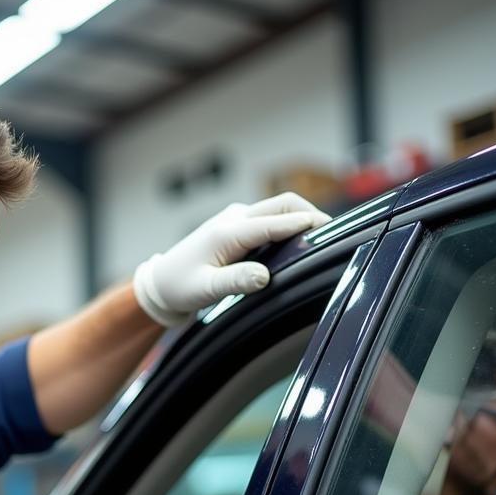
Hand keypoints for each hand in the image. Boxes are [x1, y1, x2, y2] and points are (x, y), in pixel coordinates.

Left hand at [133, 193, 330, 326]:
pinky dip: (287, 223)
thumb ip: (235, 281)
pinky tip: (297, 242)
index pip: (276, 222)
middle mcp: (234, 218)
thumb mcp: (206, 290)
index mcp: (228, 232)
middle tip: (335, 233)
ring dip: (299, 217)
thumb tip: (264, 277)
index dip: (306, 224)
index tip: (333, 232)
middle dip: (311, 214)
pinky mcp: (236, 225)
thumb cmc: (179, 287)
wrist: (160, 284)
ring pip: (278, 208)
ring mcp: (235, 218)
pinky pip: (269, 218)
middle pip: (283, 204)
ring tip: (322, 237)